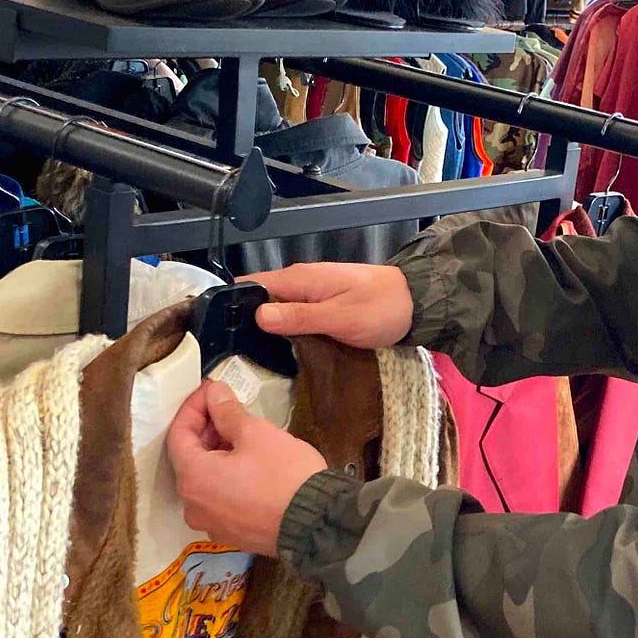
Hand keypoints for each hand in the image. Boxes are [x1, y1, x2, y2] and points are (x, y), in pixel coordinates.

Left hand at [167, 380, 327, 553]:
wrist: (318, 524)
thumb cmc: (285, 476)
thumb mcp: (256, 434)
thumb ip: (227, 412)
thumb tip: (214, 394)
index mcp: (193, 479)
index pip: (178, 434)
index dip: (193, 407)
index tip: (211, 390)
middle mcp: (193, 506)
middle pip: (189, 459)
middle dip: (206, 430)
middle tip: (227, 408)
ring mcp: (212, 524)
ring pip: (206, 481)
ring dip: (217, 455)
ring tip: (241, 435)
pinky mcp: (232, 535)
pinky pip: (220, 500)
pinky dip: (227, 479)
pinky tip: (248, 465)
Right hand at [242, 263, 414, 348]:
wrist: (417, 303)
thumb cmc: (381, 309)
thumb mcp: (340, 318)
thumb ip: (299, 317)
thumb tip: (259, 316)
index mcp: (300, 279)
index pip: (252, 285)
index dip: (233, 306)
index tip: (220, 334)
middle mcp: (301, 282)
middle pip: (260, 298)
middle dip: (245, 321)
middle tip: (232, 355)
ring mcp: (312, 292)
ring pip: (276, 308)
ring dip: (265, 328)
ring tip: (248, 358)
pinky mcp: (322, 305)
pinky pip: (293, 315)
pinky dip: (284, 329)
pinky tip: (278, 350)